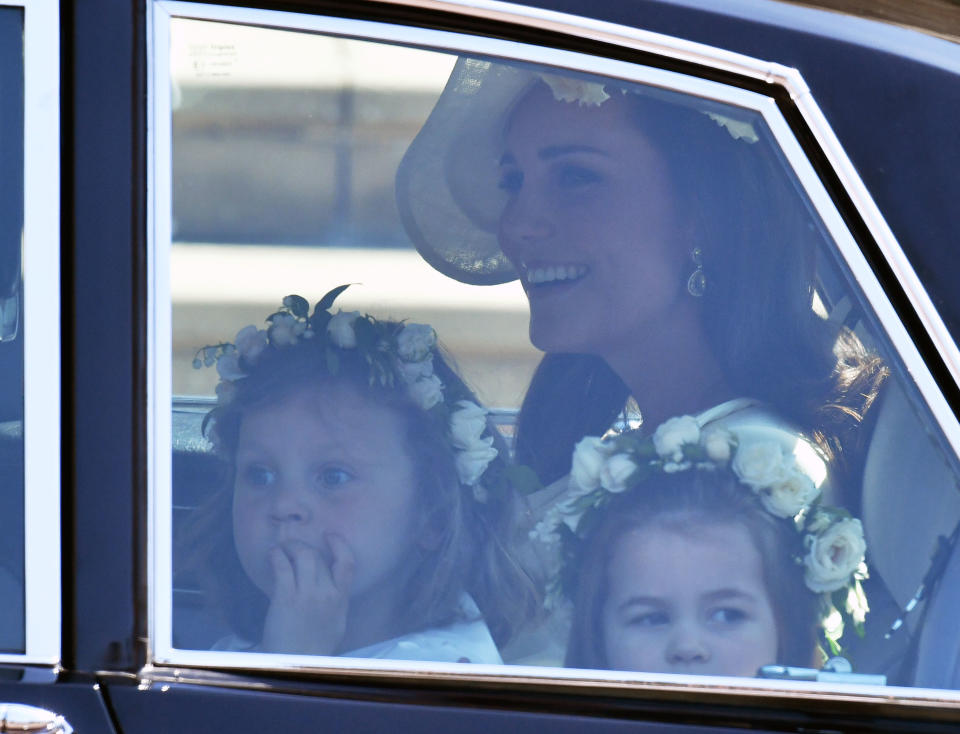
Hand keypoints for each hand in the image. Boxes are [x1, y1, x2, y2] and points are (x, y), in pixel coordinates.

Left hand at [259, 534, 354, 654]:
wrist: (297, 662)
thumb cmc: (315, 646)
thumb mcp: (336, 622)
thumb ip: (335, 601)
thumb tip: (328, 584)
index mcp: (340, 599)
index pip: (347, 563)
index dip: (339, 545)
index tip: (330, 536)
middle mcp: (326, 593)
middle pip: (318, 557)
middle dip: (304, 547)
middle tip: (293, 546)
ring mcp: (306, 594)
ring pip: (302, 556)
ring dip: (290, 547)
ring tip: (281, 548)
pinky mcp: (286, 597)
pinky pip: (282, 567)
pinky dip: (276, 556)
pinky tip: (272, 555)